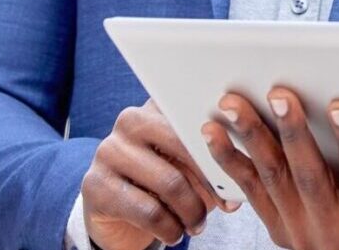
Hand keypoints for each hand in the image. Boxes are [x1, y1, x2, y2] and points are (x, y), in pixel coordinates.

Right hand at [82, 99, 233, 249]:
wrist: (117, 213)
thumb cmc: (165, 182)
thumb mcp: (191, 168)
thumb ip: (214, 162)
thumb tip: (242, 180)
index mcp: (160, 106)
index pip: (198, 116)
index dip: (224, 145)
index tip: (243, 171)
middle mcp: (131, 121)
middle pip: (186, 147)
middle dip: (210, 182)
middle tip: (223, 207)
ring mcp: (109, 151)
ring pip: (170, 182)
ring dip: (192, 211)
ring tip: (198, 225)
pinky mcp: (95, 185)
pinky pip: (148, 210)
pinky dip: (169, 228)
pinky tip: (174, 233)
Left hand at [201, 88, 338, 249]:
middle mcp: (328, 230)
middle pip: (308, 175)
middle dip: (292, 132)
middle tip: (280, 93)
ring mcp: (297, 229)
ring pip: (271, 178)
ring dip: (250, 138)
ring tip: (233, 101)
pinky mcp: (277, 225)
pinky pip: (249, 189)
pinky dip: (228, 159)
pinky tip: (213, 130)